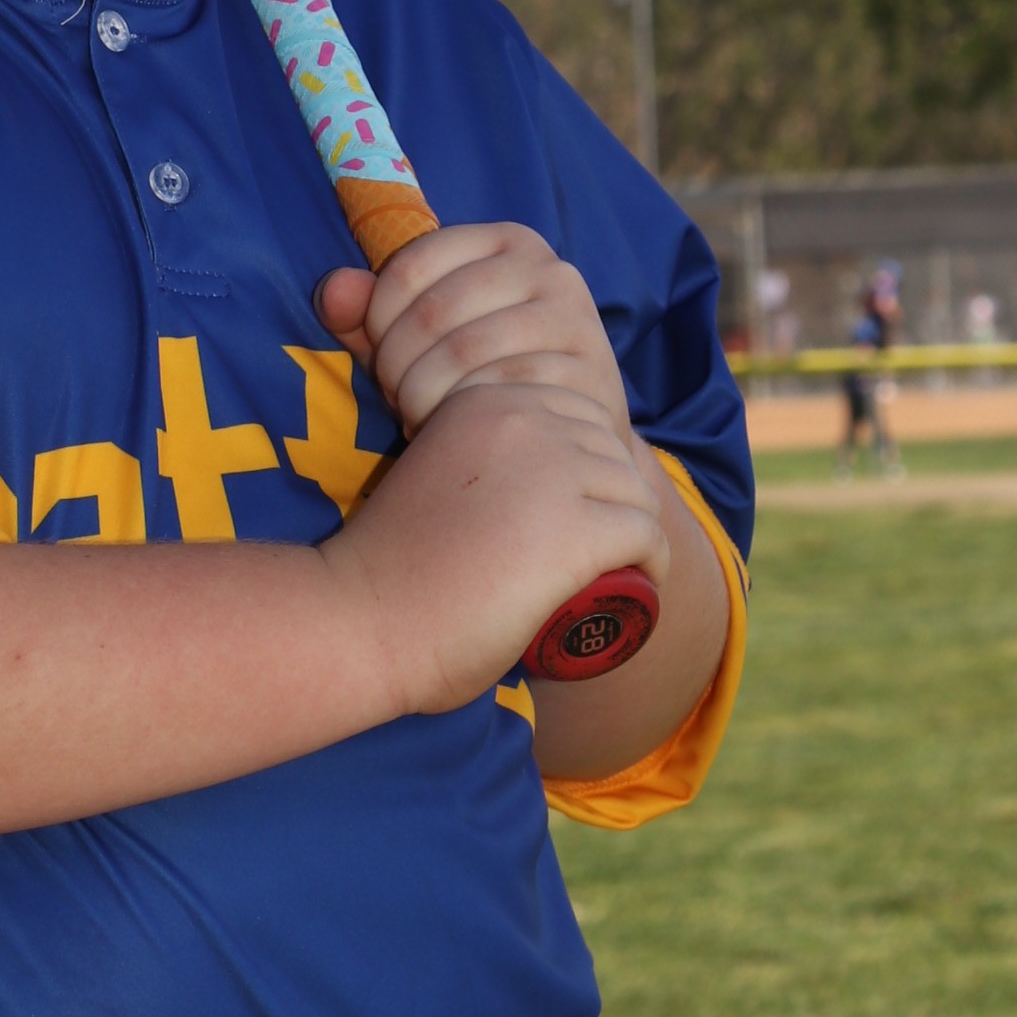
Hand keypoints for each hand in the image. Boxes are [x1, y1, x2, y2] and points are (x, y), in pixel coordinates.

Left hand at [317, 223, 629, 443]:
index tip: (380, 360)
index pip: (410, 265)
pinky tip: (460, 432)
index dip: (377, 321)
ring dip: (423, 398)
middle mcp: (547, 267)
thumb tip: (332, 290)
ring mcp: (573, 316)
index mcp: (505, 241)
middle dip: (397, 367)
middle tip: (399, 400)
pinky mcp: (587, 370)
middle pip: (433, 311)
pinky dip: (463, 418)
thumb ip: (370, 313)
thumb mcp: (423, 338)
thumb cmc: (486, 375)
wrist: (574, 430)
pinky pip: (499, 392)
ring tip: (423, 418)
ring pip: (462, 353)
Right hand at [322, 377, 668, 722]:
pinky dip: (653, 561)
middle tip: (597, 546)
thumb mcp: (429, 472)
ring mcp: (553, 471)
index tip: (576, 508)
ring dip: (634, 529)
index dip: (586, 460)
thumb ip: (465, 455)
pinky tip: (643, 580)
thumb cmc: (385, 564)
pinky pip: (646, 533)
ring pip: (634, 491)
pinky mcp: (576, 527)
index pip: (573, 410)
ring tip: (619, 568)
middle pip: (609, 447)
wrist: (362, 618)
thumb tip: (510, 482)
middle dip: (612, 493)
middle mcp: (522, 419)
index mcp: (482, 398)